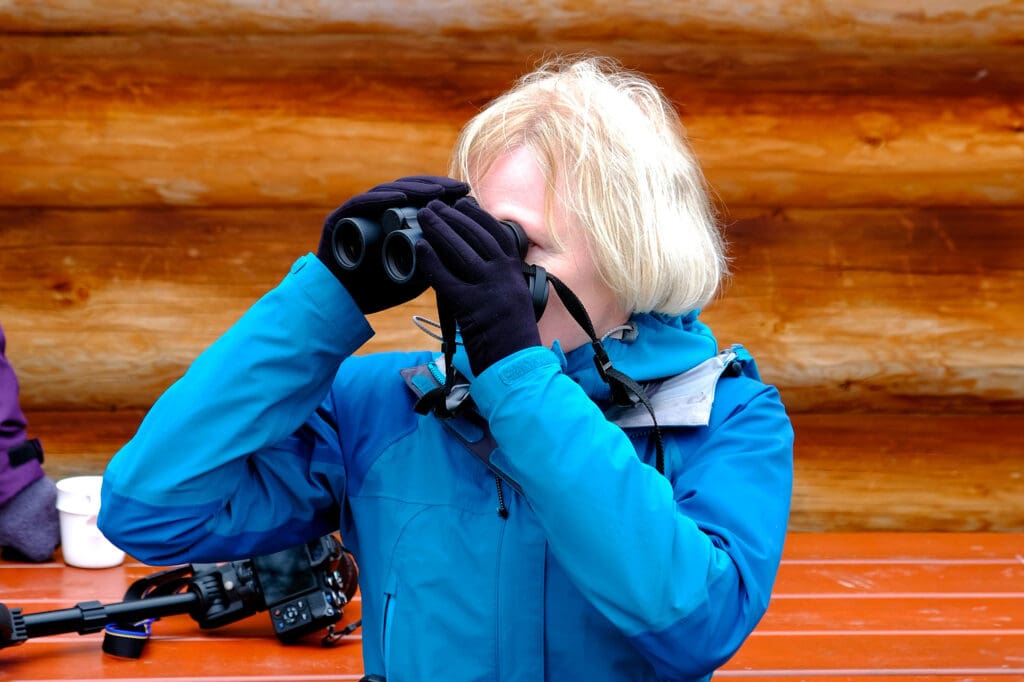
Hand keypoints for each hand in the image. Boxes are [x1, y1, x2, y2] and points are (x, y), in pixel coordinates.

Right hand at [317, 176, 469, 313]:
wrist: (340, 305)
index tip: (466, 193)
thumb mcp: (414, 276)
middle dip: (436, 186)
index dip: (443, 193)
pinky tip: (401, 197)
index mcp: (391, 219)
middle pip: (408, 190)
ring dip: (414, 189)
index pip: (420, 198)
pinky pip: (361, 203)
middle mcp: (375, 212)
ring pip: (388, 192)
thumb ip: (432, 262)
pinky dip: (381, 199)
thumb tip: (461, 248)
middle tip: (460, 188)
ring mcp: (357, 213)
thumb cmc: (376, 291)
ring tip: (437, 192)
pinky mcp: (339, 218)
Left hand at [416, 197, 540, 375]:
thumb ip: (501, 280)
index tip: (462, 203)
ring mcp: (489, 291)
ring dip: (439, 230)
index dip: (477, 216)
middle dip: (453, 217)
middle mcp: (505, 277)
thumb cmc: (514, 338)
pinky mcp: (471, 307)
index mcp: (516, 273)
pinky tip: (419, 248)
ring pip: (461, 251)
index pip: (497, 233)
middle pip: (476, 236)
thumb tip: (476, 262)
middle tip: (434, 206)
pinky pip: (446, 278)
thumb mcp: (516, 300)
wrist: (518, 366)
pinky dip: (431, 261)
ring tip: (425, 217)